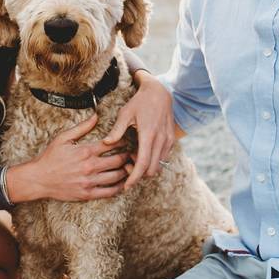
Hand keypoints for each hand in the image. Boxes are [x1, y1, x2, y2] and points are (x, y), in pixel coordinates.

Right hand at [7, 114, 130, 202]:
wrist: (39, 179)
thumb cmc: (50, 157)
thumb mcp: (63, 138)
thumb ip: (82, 127)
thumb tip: (95, 116)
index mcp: (85, 151)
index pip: (111, 144)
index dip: (123, 140)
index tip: (129, 139)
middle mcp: (90, 166)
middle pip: (118, 160)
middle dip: (128, 156)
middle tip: (135, 153)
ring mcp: (89, 181)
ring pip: (116, 176)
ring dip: (126, 171)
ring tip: (131, 166)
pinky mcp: (87, 194)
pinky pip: (109, 192)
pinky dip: (119, 187)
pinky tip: (122, 183)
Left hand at [103, 70, 175, 188]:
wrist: (160, 92)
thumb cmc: (140, 102)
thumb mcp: (125, 113)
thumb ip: (117, 130)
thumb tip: (107, 143)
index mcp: (149, 135)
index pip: (143, 164)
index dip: (134, 178)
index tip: (126, 186)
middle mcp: (161, 140)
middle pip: (152, 169)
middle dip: (139, 174)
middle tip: (126, 166)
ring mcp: (168, 140)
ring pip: (159, 165)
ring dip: (146, 167)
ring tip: (133, 156)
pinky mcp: (171, 140)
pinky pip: (163, 158)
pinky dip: (153, 160)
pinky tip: (142, 151)